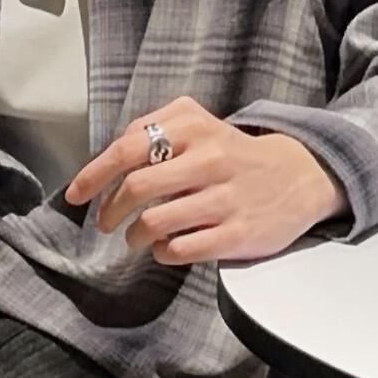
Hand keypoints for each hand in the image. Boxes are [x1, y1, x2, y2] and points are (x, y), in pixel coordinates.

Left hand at [62, 97, 347, 266]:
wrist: (301, 176)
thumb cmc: (235, 153)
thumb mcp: (199, 125)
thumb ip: (153, 130)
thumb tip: (108, 156)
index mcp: (195, 127)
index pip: (128, 149)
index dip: (94, 175)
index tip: (76, 194)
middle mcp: (210, 159)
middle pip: (136, 187)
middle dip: (110, 210)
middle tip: (105, 221)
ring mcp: (225, 198)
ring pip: (154, 222)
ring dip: (134, 235)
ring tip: (136, 236)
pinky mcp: (237, 234)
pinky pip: (180, 249)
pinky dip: (161, 252)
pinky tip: (165, 247)